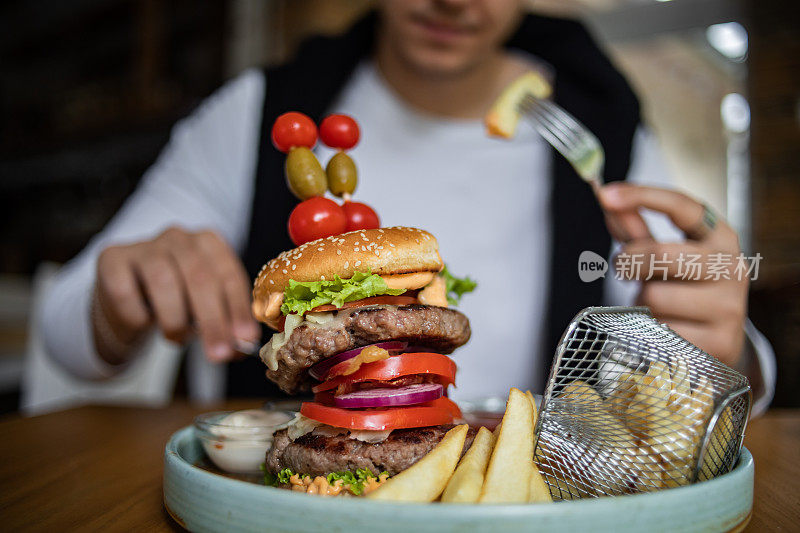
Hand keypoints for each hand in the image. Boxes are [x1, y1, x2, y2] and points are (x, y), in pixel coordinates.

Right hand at [93, 227, 259, 364]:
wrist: (125, 297)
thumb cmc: (174, 300)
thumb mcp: (203, 307)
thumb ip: (223, 321)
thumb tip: (242, 347)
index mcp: (208, 243)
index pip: (228, 273)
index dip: (237, 308)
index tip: (244, 339)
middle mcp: (177, 237)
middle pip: (199, 276)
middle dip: (212, 320)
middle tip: (219, 353)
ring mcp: (142, 245)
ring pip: (164, 280)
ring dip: (175, 319)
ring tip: (177, 338)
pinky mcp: (111, 259)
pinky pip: (126, 292)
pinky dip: (138, 316)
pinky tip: (144, 322)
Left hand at [598, 183, 747, 367]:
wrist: (717, 343)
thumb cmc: (684, 291)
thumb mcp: (664, 257)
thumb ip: (637, 231)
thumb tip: (605, 197)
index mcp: (721, 238)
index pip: (683, 207)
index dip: (642, 197)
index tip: (606, 194)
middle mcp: (732, 268)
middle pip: (661, 254)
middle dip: (629, 261)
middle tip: (623, 269)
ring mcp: (729, 308)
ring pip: (654, 297)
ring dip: (640, 303)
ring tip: (653, 308)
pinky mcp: (719, 343)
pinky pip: (658, 332)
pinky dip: (648, 332)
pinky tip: (661, 333)